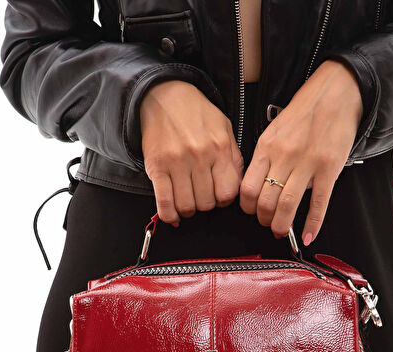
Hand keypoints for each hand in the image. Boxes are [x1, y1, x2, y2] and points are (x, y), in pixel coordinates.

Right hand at [140, 80, 243, 225]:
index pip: (228, 193)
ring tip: (187, 199)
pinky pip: (165, 202)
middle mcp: (199, 156)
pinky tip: (172, 213)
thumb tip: (236, 188)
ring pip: (187, 206)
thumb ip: (233, 158)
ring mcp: (176, 162)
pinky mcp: (156, 166)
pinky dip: (169, 214)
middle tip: (200, 195)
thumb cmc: (196, 114)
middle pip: (207, 203)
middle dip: (205, 204)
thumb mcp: (224, 129)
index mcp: (220, 148)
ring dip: (188, 209)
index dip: (223, 200)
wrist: (165, 95)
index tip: (218, 195)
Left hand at [239, 60, 362, 243]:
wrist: (335, 92)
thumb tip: (260, 187)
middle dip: (264, 220)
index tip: (252, 212)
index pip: (247, 188)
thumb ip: (266, 158)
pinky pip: (318, 202)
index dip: (247, 207)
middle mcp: (284, 156)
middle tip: (268, 224)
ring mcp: (307, 163)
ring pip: (287, 205)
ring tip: (282, 232)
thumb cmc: (305, 112)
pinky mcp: (329, 168)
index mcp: (267, 147)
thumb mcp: (275, 131)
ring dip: (282, 225)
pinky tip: (308, 236)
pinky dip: (313, 224)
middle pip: (265, 200)